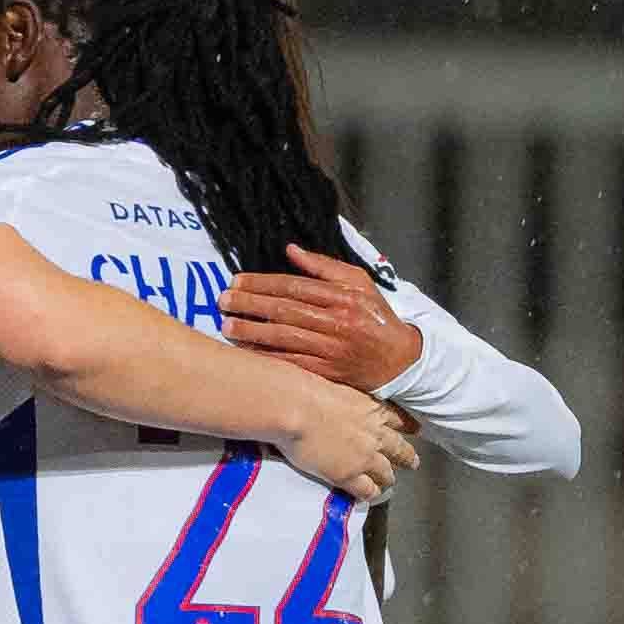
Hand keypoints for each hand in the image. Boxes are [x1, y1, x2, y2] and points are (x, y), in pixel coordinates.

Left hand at [221, 247, 417, 394]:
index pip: (295, 286)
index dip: (263, 283)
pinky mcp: (328, 373)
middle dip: (250, 305)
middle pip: (285, 311)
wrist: (400, 359)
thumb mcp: (359, 283)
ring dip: (252, 333)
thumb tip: (291, 250)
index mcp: (345, 297)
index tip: (237, 281)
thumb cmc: (375, 316)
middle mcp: (338, 322)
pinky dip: (267, 358)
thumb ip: (324, 266)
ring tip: (227, 327)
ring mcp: (332, 349)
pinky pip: (292, 364)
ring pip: (285, 338)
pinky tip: (247, 352)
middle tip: (223, 301)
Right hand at [278, 378, 419, 503]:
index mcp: (373, 408)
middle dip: (406, 457)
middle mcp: (375, 433)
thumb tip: (335, 399)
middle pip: (400, 449)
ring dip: (387, 478)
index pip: (399, 419)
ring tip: (387, 483)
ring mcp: (364, 457)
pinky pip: (367, 490)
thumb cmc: (305, 390)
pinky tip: (367, 496)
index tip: (413, 429)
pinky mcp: (348, 475)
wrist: (294, 407)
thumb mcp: (335, 386)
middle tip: (412, 462)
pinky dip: (369, 494)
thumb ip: (344, 397)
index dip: (407, 426)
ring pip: (386, 472)